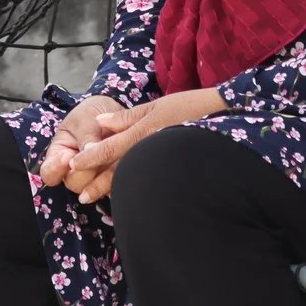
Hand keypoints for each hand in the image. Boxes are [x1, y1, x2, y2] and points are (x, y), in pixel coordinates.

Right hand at [38, 95, 125, 189]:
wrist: (114, 113)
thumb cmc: (91, 113)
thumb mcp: (85, 119)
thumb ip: (86, 135)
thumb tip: (90, 150)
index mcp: (59, 156)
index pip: (49, 173)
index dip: (55, 169)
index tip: (66, 156)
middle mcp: (75, 171)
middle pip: (74, 184)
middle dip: (83, 172)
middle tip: (92, 154)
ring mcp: (95, 177)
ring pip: (96, 188)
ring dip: (103, 175)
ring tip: (111, 155)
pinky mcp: (113, 178)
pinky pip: (116, 185)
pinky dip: (119, 176)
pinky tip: (124, 161)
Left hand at [64, 87, 229, 204]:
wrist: (231, 118)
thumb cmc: (194, 108)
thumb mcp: (159, 106)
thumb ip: (128, 117)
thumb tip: (100, 122)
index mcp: (146, 132)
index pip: (112, 148)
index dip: (91, 157)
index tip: (74, 165)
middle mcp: (153, 150)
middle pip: (120, 170)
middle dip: (99, 184)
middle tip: (81, 196)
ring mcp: (165, 163)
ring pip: (134, 178)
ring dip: (114, 189)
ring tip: (96, 199)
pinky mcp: (178, 173)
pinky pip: (153, 181)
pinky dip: (137, 189)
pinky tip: (129, 197)